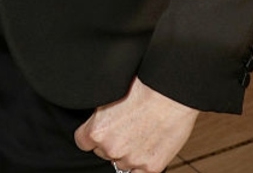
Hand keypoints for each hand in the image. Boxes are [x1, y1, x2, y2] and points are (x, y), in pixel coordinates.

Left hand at [74, 77, 197, 172]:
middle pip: (103, 151)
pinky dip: (142, 162)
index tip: (100, 129)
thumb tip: (97, 119)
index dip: (92, 134)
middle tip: (125, 126)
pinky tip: (148, 145)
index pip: (83, 142)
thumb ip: (99, 115)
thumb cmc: (142, 88)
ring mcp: (132, 160)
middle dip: (111, 142)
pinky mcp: (151, 168)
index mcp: (97, 131)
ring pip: (122, 162)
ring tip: (139, 132)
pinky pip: (140, 171)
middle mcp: (112, 148)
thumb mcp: (110, 95)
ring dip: (127, 152)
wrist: (169, 94)